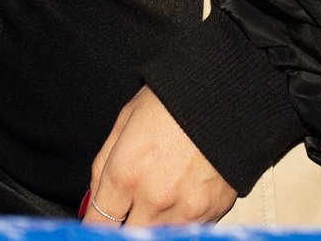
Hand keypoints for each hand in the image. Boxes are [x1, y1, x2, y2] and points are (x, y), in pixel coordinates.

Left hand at [84, 87, 234, 225]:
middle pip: (129, 236)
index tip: (100, 220)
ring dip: (152, 223)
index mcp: (126, 173)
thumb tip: (94, 201)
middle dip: (125, 223)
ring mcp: (186, 209)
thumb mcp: (125, 122)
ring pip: (158, 235)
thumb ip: (103, 168)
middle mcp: (155, 197)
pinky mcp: (213, 211)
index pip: (98, 224)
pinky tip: (181, 194)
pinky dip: (179, 220)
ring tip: (159, 193)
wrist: (226, 93)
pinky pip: (188, 230)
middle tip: (130, 205)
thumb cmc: (174, 100)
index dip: (96, 224)